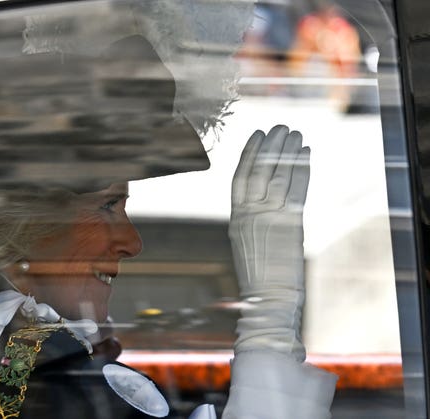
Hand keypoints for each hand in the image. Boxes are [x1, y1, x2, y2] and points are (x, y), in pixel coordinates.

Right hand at [229, 125, 309, 360]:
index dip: (248, 154)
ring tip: (295, 134)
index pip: (239, 177)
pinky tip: (306, 154)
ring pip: (278, 175)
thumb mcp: (245, 243)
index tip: (256, 135)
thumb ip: (251, 219)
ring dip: (288, 152)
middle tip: (280, 127)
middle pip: (259, 171)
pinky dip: (302, 169)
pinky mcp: (289, 224)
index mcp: (236, 218)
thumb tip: (263, 198)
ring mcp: (269, 218)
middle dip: (270, 147)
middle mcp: (250, 214)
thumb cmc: (257, 275)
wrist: (267, 300)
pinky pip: (296, 190)